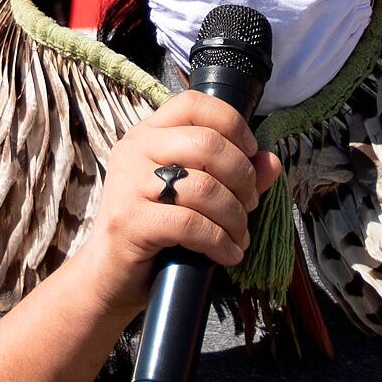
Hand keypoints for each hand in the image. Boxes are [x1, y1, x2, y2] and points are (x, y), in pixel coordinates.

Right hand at [72, 92, 281, 322]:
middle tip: (249, 205)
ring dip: (234, 216)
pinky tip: (228, 254)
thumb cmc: (156, 232)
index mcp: (148, 134)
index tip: (251, 155)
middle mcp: (134, 149)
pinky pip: (189, 223)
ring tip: (239, 236)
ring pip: (204, 186)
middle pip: (208, 143)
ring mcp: (127, 183)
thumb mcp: (195, 196)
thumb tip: (272, 162)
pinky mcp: (128, 220)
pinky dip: (219, 241)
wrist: (110, 276)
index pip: (194, 104)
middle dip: (242, 177)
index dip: (233, 124)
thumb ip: (233, 174)